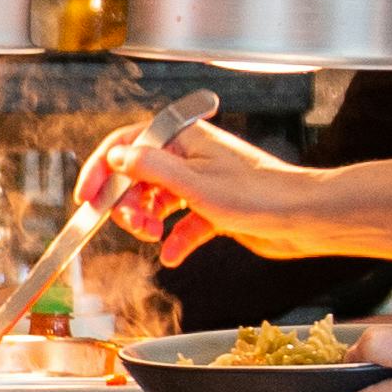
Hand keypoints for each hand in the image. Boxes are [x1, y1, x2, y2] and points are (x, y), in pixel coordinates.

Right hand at [122, 118, 357, 261]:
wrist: (304, 218)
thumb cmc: (260, 195)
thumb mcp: (194, 183)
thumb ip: (150, 168)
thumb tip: (117, 158)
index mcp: (184, 138)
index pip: (128, 145)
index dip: (102, 170)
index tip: (87, 196)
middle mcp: (191, 157)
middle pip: (138, 176)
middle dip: (128, 204)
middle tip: (134, 225)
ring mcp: (203, 183)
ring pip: (157, 201)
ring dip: (149, 222)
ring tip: (155, 238)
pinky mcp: (215, 209)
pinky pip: (182, 223)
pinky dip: (174, 239)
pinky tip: (172, 253)